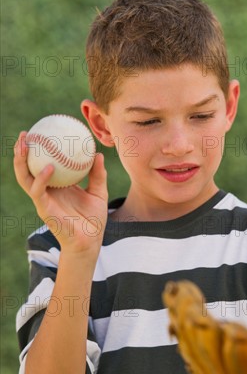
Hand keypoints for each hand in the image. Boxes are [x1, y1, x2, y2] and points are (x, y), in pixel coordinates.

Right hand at [14, 131, 107, 254]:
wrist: (89, 242)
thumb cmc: (93, 220)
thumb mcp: (99, 193)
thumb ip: (98, 175)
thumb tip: (98, 154)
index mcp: (58, 186)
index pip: (43, 164)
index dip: (40, 149)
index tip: (42, 131)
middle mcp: (47, 191)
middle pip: (28, 168)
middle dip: (22, 151)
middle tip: (25, 134)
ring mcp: (43, 199)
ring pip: (25, 177)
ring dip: (21, 161)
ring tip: (24, 144)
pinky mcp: (44, 209)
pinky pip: (38, 191)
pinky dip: (41, 178)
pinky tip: (48, 168)